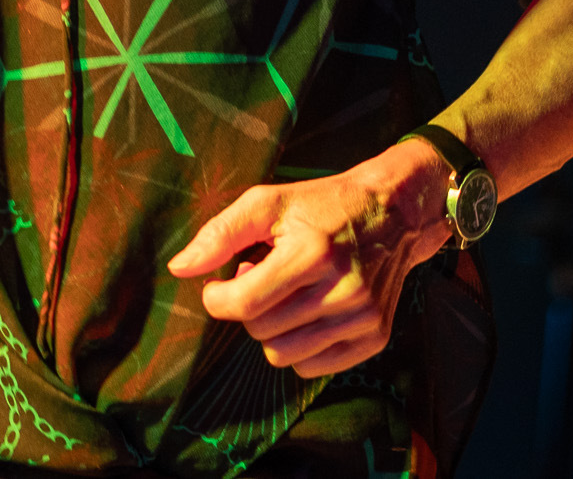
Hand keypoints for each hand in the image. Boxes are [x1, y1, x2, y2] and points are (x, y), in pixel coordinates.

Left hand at [166, 141, 450, 377]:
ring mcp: (362, 318)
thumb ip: (220, 234)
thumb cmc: (321, 205)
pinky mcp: (375, 337)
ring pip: (283, 356)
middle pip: (261, 331)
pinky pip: (313, 368)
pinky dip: (301, 346)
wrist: (393, 213)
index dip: (218, 299)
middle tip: (264, 278)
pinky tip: (309, 312)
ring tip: (287, 295)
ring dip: (273, 330)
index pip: (245, 304)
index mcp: (313, 253)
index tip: (218, 286)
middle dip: (249, 308)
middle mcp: (343, 290)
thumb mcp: (268, 203)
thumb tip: (179, 268)